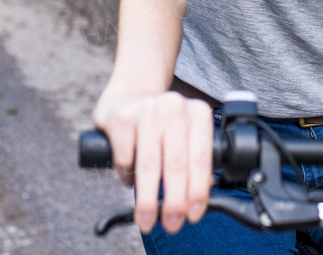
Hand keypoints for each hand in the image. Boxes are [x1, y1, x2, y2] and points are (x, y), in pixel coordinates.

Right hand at [91, 91, 212, 233]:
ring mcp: (147, 108)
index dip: (197, 191)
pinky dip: (126, 176)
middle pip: (177, 164)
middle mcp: (175, 106)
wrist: (126, 99)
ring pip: (150, 164)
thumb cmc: (158, 125)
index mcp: (198, 112)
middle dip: (174, 200)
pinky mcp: (121, 116)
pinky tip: (128, 180)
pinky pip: (125, 157)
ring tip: (147, 218)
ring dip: (148, 198)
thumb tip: (201, 195)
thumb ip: (193, 160)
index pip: (201, 158)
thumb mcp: (182, 136)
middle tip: (171, 223)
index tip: (192, 215)